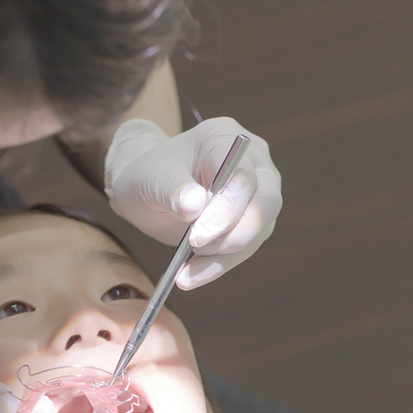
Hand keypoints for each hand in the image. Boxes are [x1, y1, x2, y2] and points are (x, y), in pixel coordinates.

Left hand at [103, 117, 282, 288]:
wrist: (149, 188)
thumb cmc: (148, 175)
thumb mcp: (149, 179)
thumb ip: (172, 191)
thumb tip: (195, 207)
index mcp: (224, 137)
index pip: (242, 175)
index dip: (226, 209)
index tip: (197, 236)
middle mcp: (251, 160)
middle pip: (264, 202)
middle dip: (233, 235)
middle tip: (197, 252)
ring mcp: (258, 190)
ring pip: (259, 229)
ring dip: (224, 256)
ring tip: (186, 273)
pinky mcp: (254, 218)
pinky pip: (246, 246)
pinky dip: (220, 265)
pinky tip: (191, 276)